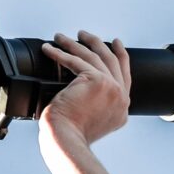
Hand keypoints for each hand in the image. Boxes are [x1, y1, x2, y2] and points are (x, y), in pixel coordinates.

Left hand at [40, 30, 130, 145]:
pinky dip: (58, 53)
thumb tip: (84, 91)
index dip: (120, 55)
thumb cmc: (73, 134)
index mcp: (122, 106)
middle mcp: (120, 95)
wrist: (68, 140)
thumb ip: (98, 105)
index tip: (115, 42)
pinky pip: (74, 60)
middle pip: (109, 60)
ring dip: (73, 44)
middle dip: (95, 43)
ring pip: (91, 56)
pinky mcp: (95, 80)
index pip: (124, 74)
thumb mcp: (95, 120)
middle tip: (83, 34)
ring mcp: (111, 86)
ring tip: (59, 37)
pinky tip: (48, 48)